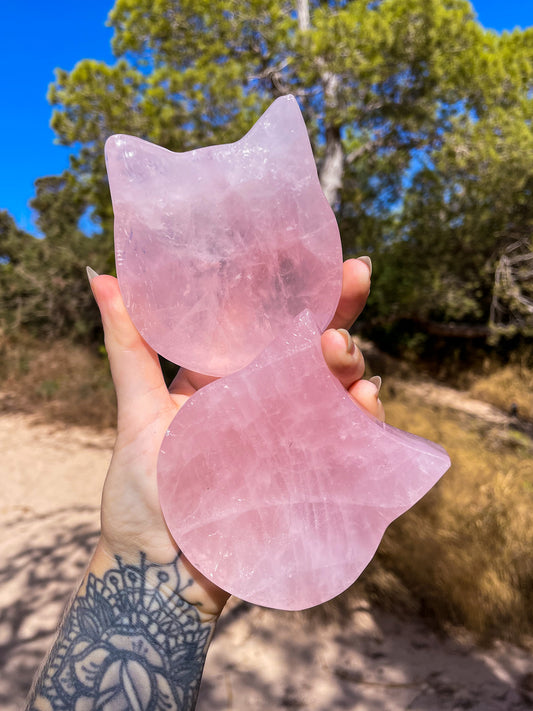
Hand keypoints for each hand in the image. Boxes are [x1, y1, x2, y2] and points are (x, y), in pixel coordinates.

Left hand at [88, 257, 382, 615]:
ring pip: (332, 383)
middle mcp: (262, 396)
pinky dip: (362, 416)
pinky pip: (345, 436)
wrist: (162, 571)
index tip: (311, 249)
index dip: (289, 284)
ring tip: (341, 348)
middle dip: (337, 306)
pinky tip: (366, 398)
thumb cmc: (142, 493)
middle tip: (357, 275)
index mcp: (223, 374)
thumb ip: (129, 348)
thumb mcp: (136, 413)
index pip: (263, 319)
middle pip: (308, 342)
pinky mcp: (310, 468)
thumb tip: (100, 277)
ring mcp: (290, 431)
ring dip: (347, 359)